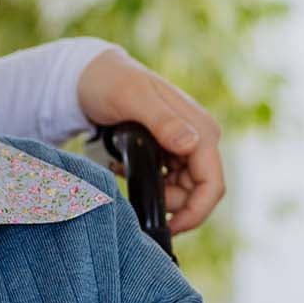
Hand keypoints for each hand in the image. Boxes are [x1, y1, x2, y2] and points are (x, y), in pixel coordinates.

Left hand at [77, 48, 225, 233]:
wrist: (91, 76)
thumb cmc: (111, 82)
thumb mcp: (132, 99)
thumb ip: (162, 121)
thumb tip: (191, 144)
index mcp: (201, 129)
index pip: (212, 184)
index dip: (196, 212)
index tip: (169, 227)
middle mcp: (199, 138)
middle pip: (198, 193)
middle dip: (170, 202)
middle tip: (135, 190)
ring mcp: (185, 145)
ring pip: (182, 190)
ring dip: (156, 192)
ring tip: (123, 171)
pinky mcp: (169, 151)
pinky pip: (167, 181)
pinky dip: (149, 183)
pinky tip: (124, 167)